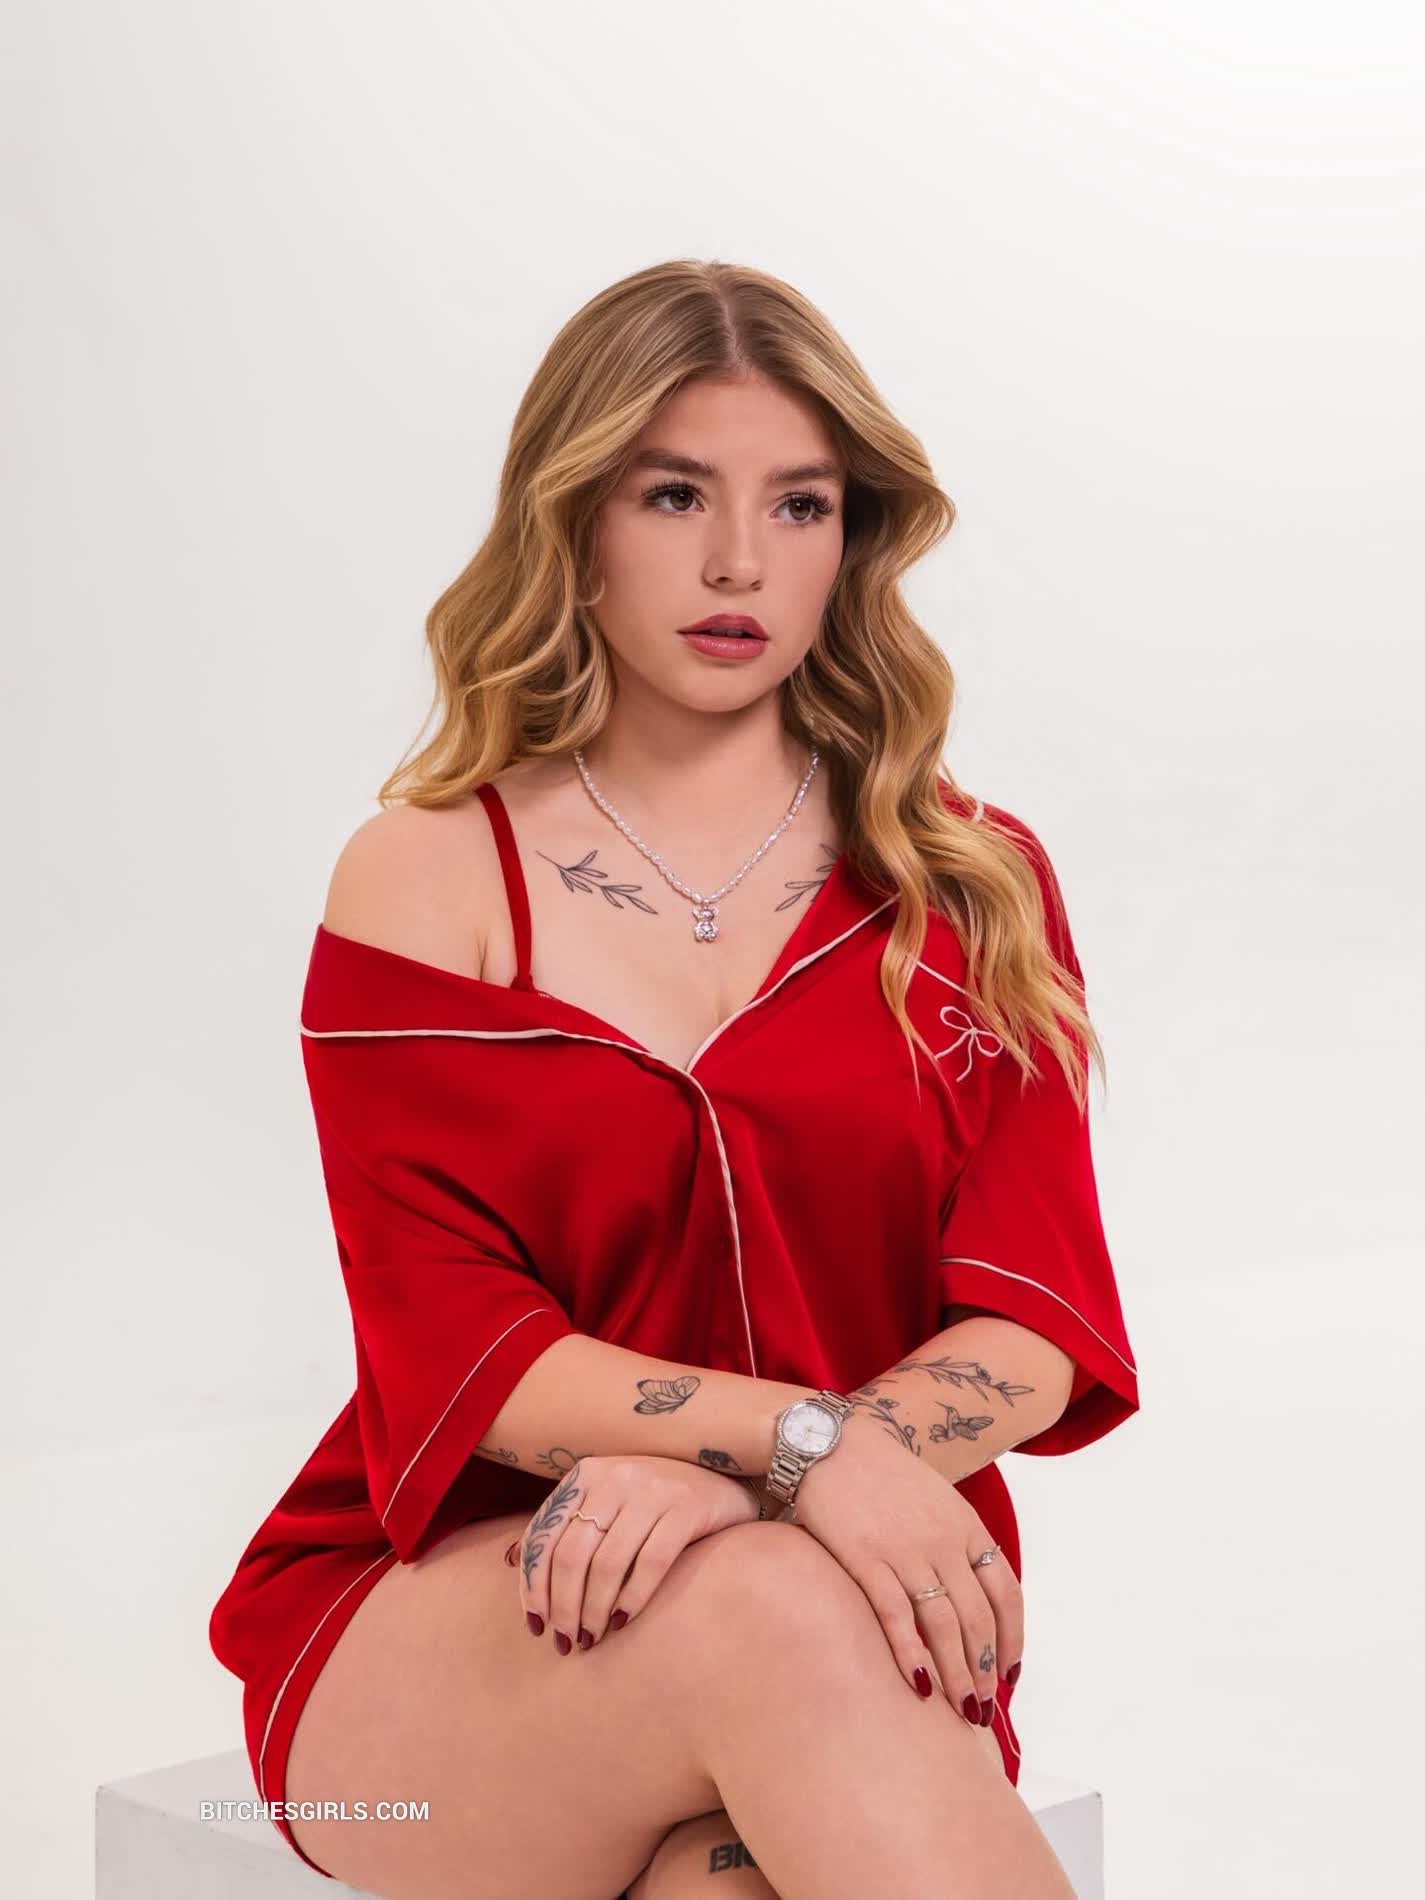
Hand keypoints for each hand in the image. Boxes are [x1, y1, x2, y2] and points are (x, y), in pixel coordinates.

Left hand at [512, 1455, 760, 1653]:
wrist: (724, 1484)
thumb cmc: (654, 1503)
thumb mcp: (606, 1501)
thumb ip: (563, 1525)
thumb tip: (510, 1560)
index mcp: (586, 1474)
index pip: (544, 1536)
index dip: (534, 1585)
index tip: (536, 1625)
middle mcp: (615, 1476)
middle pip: (572, 1554)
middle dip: (563, 1607)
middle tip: (567, 1642)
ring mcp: (652, 1489)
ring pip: (607, 1563)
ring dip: (594, 1611)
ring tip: (592, 1638)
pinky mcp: (686, 1507)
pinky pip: (650, 1563)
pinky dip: (632, 1598)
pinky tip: (624, 1622)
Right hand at [791, 1413, 1021, 1722]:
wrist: (829, 1442)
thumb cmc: (881, 1474)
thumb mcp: (934, 1498)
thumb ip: (956, 1542)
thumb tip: (968, 1596)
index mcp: (966, 1525)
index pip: (1006, 1592)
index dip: (1013, 1638)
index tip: (1009, 1672)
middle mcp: (944, 1540)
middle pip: (978, 1618)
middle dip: (984, 1669)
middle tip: (982, 1708)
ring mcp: (906, 1550)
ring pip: (944, 1625)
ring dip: (957, 1674)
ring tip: (960, 1710)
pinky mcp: (866, 1558)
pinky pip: (897, 1616)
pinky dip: (912, 1654)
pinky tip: (919, 1685)